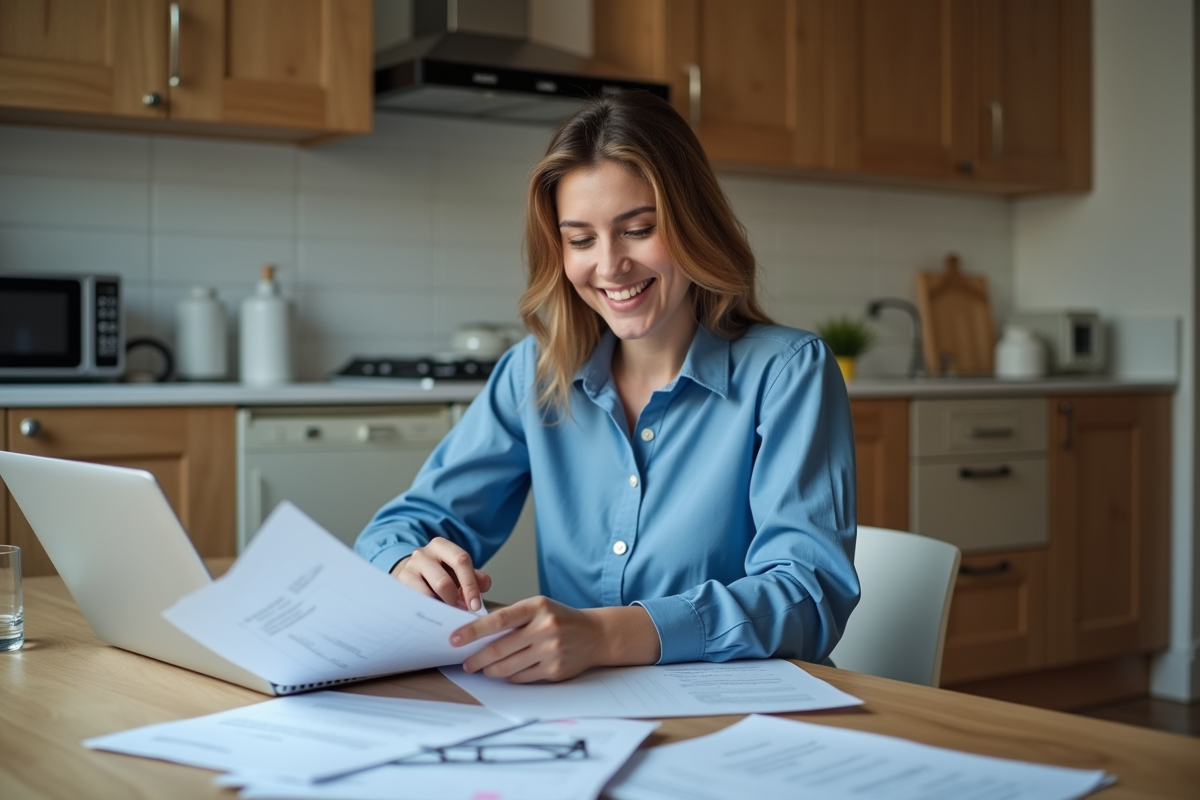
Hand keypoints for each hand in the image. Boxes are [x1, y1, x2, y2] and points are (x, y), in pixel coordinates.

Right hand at [390, 539, 490, 611]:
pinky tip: (435, 615)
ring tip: (449, 615)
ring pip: (427, 593)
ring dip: (441, 607)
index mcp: (442, 546)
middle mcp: (423, 554)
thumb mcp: (457, 571)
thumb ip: (475, 577)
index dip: (470, 585)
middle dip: (455, 600)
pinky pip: (415, 601)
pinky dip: (428, 609)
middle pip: (443, 580)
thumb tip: (484, 586)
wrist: (411, 573)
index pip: (461, 561)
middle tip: (462, 613)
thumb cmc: (439, 573)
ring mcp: (409, 568)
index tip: (476, 606)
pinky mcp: (399, 583)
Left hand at [450, 598, 660, 682]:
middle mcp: (545, 627)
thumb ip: (513, 618)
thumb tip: (477, 632)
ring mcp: (551, 650)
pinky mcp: (555, 669)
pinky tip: (506, 671)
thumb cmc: (560, 619)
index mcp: (537, 607)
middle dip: (476, 658)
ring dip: (490, 670)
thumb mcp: (539, 607)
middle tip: (465, 663)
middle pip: (499, 648)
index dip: (473, 631)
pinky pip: (522, 677)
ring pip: (508, 667)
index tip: (454, 639)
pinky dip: (510, 676)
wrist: (596, 634)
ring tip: (483, 668)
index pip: (498, 620)